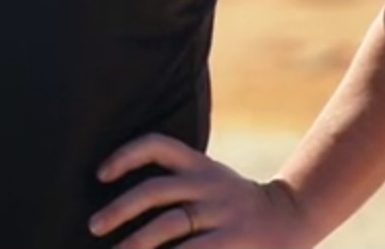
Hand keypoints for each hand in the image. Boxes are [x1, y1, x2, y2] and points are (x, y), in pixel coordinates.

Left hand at [90, 134, 312, 248]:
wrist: (291, 216)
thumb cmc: (233, 201)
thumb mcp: (208, 179)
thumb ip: (175, 183)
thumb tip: (121, 200)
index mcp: (198, 164)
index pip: (156, 146)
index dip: (124, 156)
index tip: (100, 174)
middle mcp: (208, 183)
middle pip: (154, 190)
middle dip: (119, 209)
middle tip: (93, 226)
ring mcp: (221, 212)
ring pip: (168, 224)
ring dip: (136, 242)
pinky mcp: (232, 239)